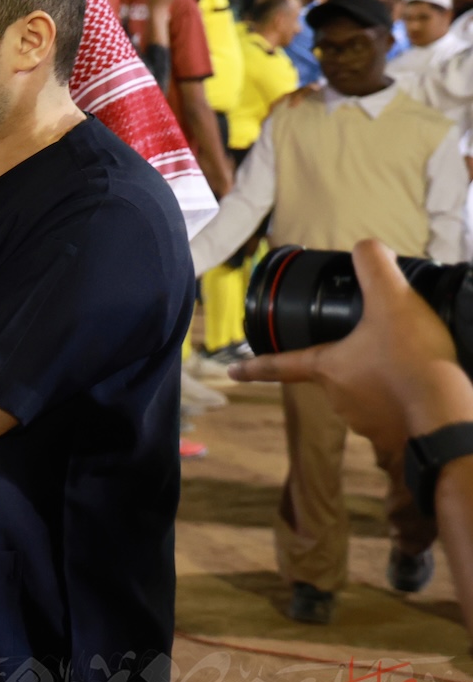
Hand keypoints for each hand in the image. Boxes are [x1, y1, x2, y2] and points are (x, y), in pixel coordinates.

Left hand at [229, 240, 472, 454]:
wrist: (448, 416)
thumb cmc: (412, 361)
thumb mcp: (392, 300)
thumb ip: (374, 267)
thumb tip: (366, 248)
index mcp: (327, 368)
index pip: (279, 364)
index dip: (254, 365)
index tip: (232, 371)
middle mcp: (339, 398)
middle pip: (336, 371)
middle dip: (353, 358)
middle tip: (382, 345)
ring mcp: (366, 421)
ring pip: (367, 392)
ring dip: (383, 378)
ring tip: (409, 362)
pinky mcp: (394, 434)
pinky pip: (393, 410)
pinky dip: (404, 396)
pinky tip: (422, 383)